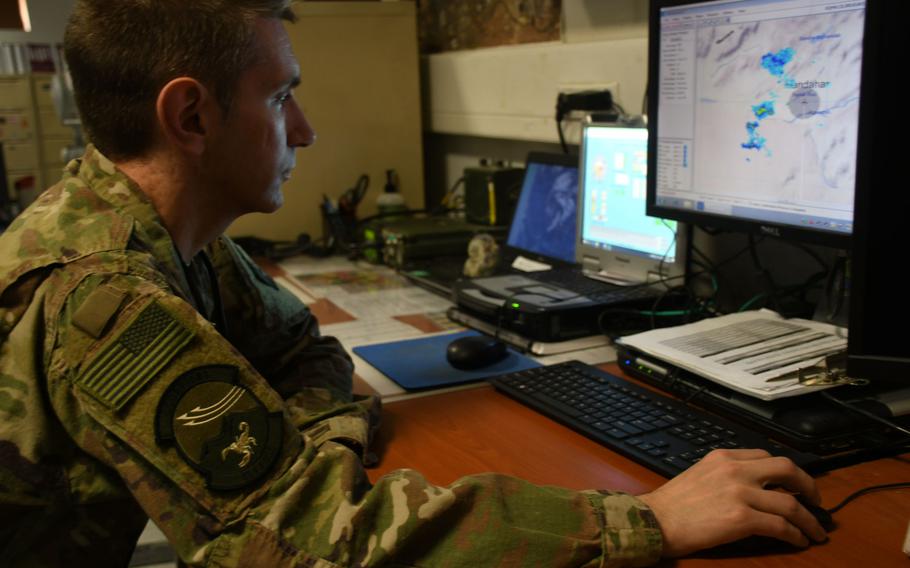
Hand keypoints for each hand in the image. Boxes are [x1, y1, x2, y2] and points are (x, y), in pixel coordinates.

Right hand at [637, 449, 826, 556]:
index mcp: (723, 457)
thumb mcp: (700, 474)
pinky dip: (796, 534)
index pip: (765, 456)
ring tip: (816, 531)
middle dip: (808, 486)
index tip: (793, 483)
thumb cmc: (673, 503)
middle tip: (816, 500)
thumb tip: (754, 490)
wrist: (655, 520)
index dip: (786, 471)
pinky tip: (799, 540)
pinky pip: (780, 526)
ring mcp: (740, 493)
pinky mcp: (742, 519)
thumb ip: (726, 475)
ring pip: (790, 503)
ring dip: (809, 519)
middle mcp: (735, 470)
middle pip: (786, 469)